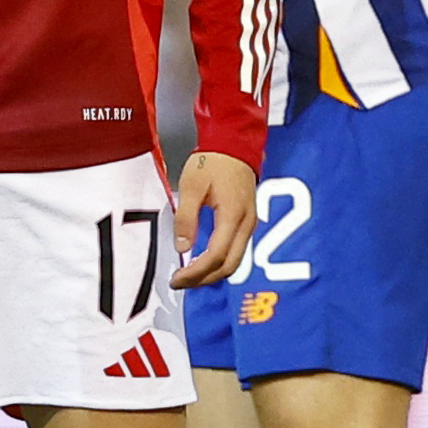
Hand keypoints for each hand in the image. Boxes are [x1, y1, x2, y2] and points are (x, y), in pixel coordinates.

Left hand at [170, 149, 254, 285]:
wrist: (235, 144)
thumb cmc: (213, 162)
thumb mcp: (191, 186)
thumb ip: (186, 218)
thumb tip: (183, 247)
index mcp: (232, 215)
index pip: (215, 256)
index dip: (196, 272)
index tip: (177, 279)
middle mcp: (246, 224)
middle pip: (229, 266)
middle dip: (204, 279)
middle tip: (181, 282)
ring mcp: (250, 224)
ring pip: (235, 261)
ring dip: (212, 273)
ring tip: (190, 276)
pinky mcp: (248, 222)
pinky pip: (237, 251)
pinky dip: (219, 263)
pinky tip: (204, 261)